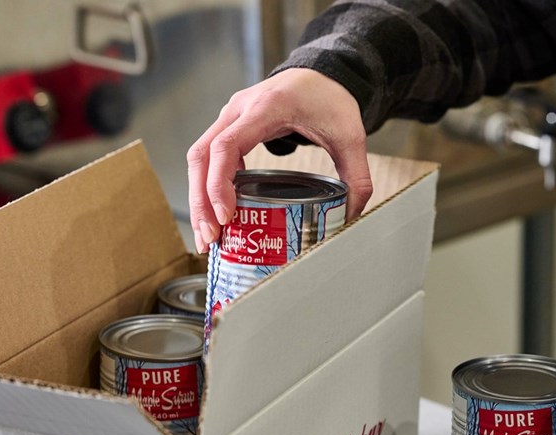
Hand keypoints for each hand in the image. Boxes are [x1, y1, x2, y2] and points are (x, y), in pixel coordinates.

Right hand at [186, 68, 372, 252]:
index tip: (225, 216)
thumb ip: (356, 177)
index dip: (219, 184)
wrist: (320, 73)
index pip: (227, 146)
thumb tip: (350, 217)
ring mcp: (230, 118)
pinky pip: (208, 158)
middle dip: (201, 201)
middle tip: (210, 238)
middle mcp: (239, 110)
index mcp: (266, 108)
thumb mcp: (350, 137)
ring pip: (199, 159)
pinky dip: (206, 187)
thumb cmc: (329, 98)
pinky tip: (216, 215)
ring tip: (208, 235)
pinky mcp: (229, 127)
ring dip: (199, 198)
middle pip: (202, 157)